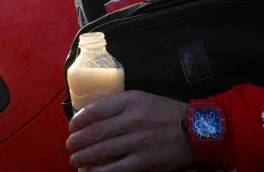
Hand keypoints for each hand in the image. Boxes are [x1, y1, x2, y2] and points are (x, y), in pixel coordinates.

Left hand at [66, 91, 191, 171]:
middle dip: (78, 140)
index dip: (79, 120)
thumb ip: (120, 105)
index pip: (96, 110)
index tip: (72, 125)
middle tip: (70, 144)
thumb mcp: (142, 98)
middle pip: (96, 131)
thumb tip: (94, 115)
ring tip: (76, 159)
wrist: (193, 130)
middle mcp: (133, 120)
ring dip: (84, 156)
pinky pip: (116, 168)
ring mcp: (138, 141)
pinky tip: (90, 171)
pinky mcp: (144, 160)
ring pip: (102, 150)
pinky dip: (100, 171)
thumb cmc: (164, 112)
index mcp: (131, 100)